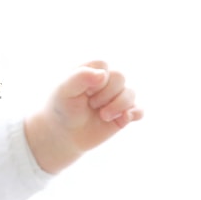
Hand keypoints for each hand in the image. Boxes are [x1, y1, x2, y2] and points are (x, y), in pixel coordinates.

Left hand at [25, 60, 143, 173]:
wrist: (63, 134)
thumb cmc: (61, 108)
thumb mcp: (64, 91)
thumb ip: (80, 78)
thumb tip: (103, 74)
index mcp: (90, 70)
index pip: (103, 65)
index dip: (95, 80)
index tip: (83, 92)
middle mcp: (105, 81)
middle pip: (120, 77)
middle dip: (106, 93)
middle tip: (91, 104)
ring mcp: (116, 97)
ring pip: (131, 93)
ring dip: (118, 105)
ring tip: (103, 115)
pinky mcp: (123, 114)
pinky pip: (139, 110)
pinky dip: (135, 113)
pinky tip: (124, 119)